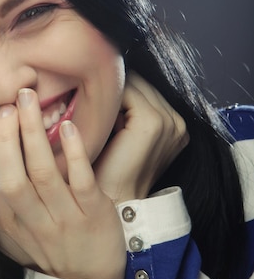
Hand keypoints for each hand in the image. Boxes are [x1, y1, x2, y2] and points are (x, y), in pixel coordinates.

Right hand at [0, 89, 125, 278]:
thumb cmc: (44, 251)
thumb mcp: (4, 236)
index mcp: (9, 225)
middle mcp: (33, 222)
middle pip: (11, 176)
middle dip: (4, 136)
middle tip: (5, 102)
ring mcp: (64, 218)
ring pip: (43, 172)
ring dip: (33, 133)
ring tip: (28, 99)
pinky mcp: (93, 214)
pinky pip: (81, 180)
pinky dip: (73, 152)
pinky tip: (66, 126)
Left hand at [94, 72, 188, 203]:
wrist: (113, 201)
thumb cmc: (112, 170)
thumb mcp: (126, 133)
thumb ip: (128, 108)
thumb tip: (111, 77)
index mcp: (175, 124)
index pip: (144, 87)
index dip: (120, 94)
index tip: (104, 113)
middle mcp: (177, 121)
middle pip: (139, 82)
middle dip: (117, 93)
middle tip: (100, 116)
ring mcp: (168, 121)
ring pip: (132, 84)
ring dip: (113, 97)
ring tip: (102, 122)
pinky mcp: (152, 122)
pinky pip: (124, 92)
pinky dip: (108, 102)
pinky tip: (102, 122)